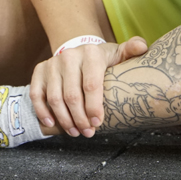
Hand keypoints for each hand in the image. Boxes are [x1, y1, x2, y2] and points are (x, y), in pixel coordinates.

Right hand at [30, 37, 147, 137]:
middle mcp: (69, 56)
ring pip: (55, 98)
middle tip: (88, 132)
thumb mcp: (117, 54)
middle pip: (72, 96)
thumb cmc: (102, 60)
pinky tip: (52, 124)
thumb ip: (131, 50)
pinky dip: (43, 112)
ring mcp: (52, 64)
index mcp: (91, 53)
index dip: (94, 107)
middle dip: (80, 119)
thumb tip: (143, 46)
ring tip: (75, 132)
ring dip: (64, 120)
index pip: (91, 85)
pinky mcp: (40, 71)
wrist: (78, 50)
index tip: (98, 123)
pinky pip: (37, 95)